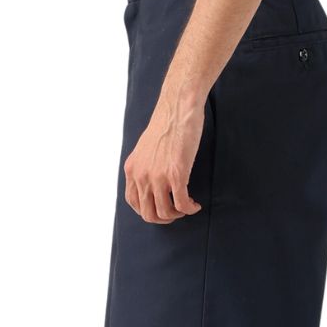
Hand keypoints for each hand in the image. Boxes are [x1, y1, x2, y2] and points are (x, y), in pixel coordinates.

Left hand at [124, 92, 204, 224]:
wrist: (177, 108)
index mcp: (132, 169)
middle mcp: (141, 175)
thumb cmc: (166, 125)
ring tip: (187, 206)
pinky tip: (195, 205)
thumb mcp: (145, 149)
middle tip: (176, 212)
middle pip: (148, 214)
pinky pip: (182, 204)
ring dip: (178, 214)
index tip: (162, 207)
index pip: (134, 203)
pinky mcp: (176, 175)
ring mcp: (158, 176)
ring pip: (165, 213)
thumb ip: (144, 167)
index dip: (149, 211)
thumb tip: (152, 183)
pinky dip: (190, 209)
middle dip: (164, 218)